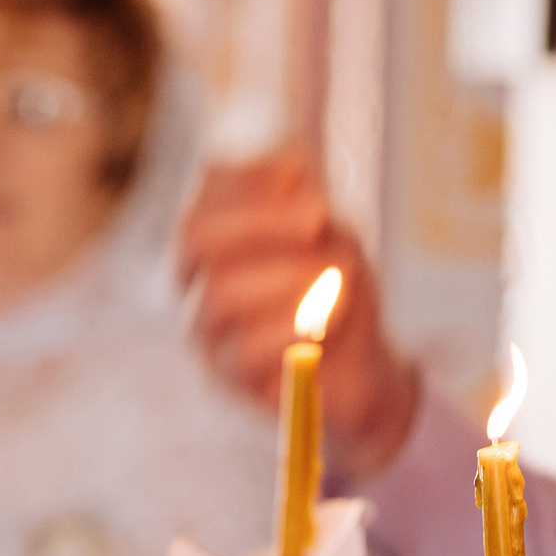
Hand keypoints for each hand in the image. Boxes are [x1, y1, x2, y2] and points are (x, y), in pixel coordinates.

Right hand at [178, 153, 419, 480]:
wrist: (362, 370)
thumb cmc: (338, 295)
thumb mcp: (335, 238)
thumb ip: (310, 207)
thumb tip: (292, 174)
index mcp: (216, 237)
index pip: (204, 189)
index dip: (248, 173)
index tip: (303, 175)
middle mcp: (198, 281)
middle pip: (194, 236)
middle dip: (258, 219)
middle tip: (319, 219)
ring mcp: (208, 332)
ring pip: (220, 293)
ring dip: (285, 274)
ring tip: (335, 276)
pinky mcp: (232, 381)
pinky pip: (245, 352)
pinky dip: (288, 328)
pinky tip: (322, 324)